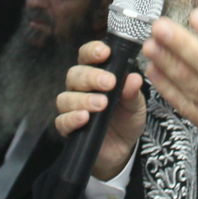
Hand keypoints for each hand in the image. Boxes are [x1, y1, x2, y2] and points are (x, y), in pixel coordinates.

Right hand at [55, 39, 146, 179]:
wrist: (123, 147)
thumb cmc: (126, 118)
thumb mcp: (136, 104)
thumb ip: (132, 92)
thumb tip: (134, 78)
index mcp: (96, 74)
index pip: (87, 56)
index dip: (92, 51)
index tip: (105, 52)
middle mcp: (80, 88)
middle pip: (75, 75)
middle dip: (91, 77)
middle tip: (109, 83)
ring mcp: (72, 108)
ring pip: (66, 97)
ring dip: (83, 99)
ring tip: (101, 104)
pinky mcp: (69, 128)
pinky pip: (62, 121)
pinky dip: (72, 118)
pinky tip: (84, 118)